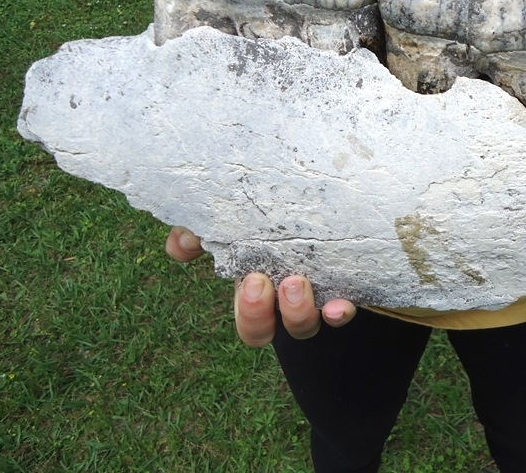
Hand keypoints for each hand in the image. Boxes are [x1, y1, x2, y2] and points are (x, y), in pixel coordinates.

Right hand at [166, 226, 356, 345]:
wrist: (320, 194)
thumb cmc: (272, 210)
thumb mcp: (232, 215)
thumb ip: (200, 229)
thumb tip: (178, 246)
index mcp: (258, 286)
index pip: (250, 321)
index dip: (249, 312)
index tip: (251, 280)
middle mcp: (285, 299)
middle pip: (268, 330)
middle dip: (259, 314)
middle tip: (261, 282)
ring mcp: (317, 295)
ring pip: (304, 326)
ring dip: (298, 312)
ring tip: (296, 282)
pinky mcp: (346, 285)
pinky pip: (343, 309)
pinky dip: (339, 311)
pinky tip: (338, 304)